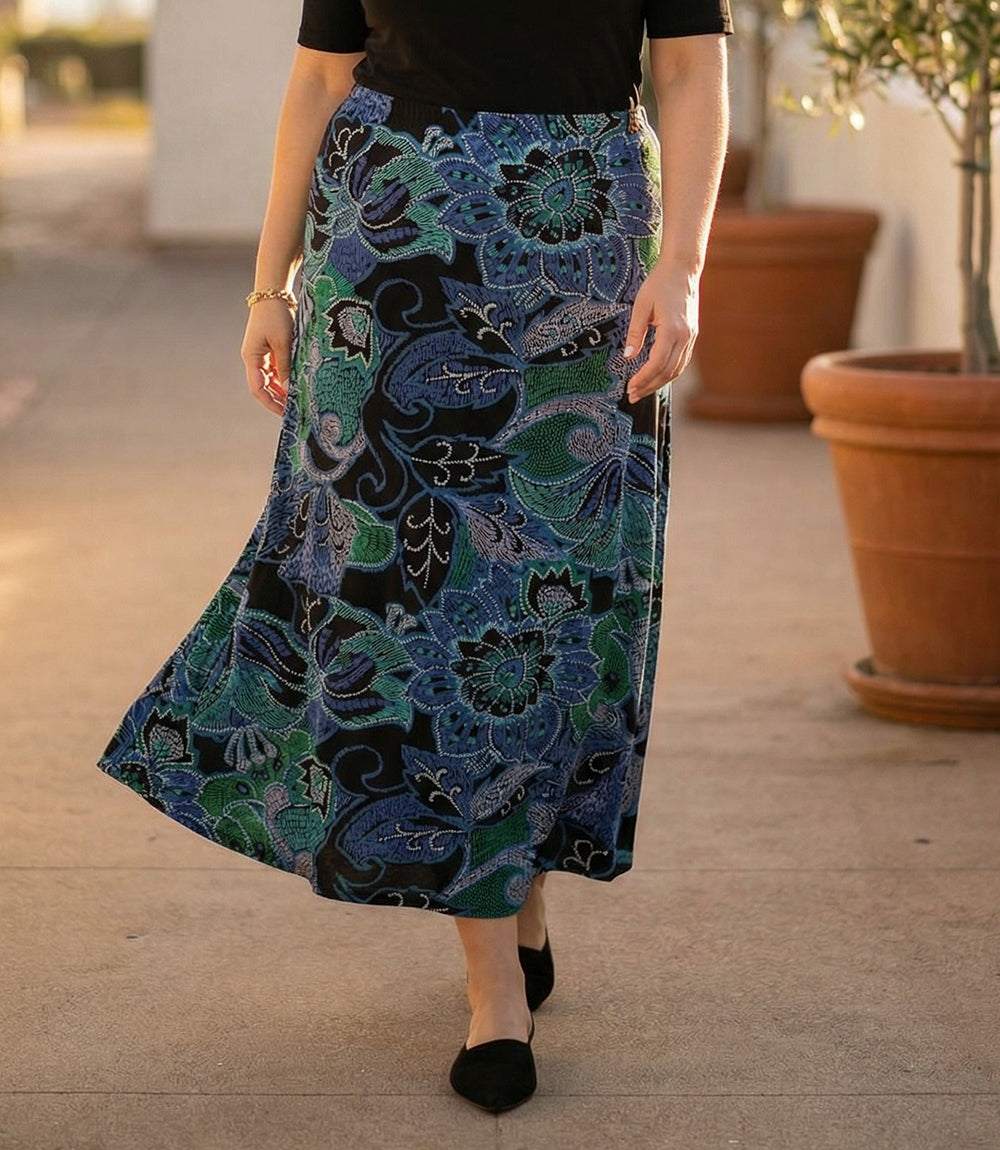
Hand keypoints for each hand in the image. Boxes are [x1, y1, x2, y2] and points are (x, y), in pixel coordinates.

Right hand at [241, 300, 293, 415]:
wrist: (274, 292)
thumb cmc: (276, 315)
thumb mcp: (283, 342)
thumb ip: (286, 367)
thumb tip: (289, 390)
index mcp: (252, 358)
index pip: (258, 389)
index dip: (271, 403)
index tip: (285, 413)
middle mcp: (255, 359)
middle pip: (264, 387)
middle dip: (278, 400)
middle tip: (296, 410)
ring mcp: (263, 354)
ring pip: (272, 380)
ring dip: (283, 391)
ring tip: (299, 400)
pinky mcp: (272, 349)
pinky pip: (278, 370)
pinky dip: (286, 379)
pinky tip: (298, 385)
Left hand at [623, 259, 699, 403]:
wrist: (682, 269)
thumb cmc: (659, 284)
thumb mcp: (641, 306)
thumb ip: (635, 333)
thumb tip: (628, 357)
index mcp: (672, 330)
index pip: (657, 364)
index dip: (643, 378)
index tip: (630, 386)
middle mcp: (685, 337)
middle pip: (667, 372)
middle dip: (649, 386)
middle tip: (632, 395)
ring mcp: (691, 337)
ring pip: (676, 369)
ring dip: (659, 383)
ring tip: (642, 390)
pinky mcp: (692, 335)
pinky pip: (681, 361)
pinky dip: (669, 373)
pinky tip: (657, 378)